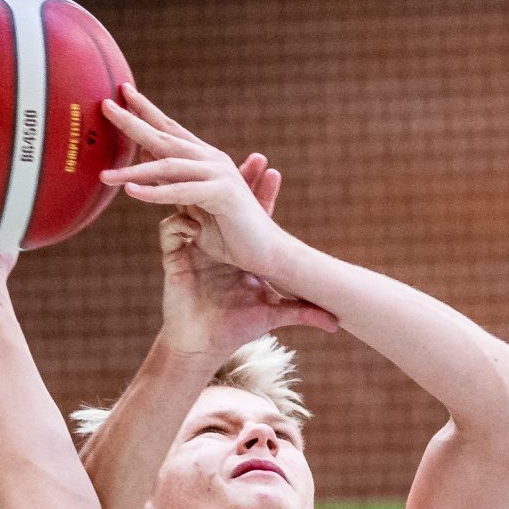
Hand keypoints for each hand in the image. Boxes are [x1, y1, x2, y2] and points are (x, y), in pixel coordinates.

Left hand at [100, 87, 298, 280]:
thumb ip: (173, 186)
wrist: (267, 252)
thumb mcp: (194, 207)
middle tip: (105, 105)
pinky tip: (132, 191)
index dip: (146, 111)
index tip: (122, 93)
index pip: (170, 129)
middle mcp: (211, 160)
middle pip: (165, 137)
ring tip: (104, 175)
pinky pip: (181, 192)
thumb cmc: (231, 235)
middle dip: (133, 121)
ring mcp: (218, 174)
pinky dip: (156, 193)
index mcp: (205, 159)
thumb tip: (146, 171)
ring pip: (168, 165)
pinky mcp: (222, 194)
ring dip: (133, 170)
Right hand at [157, 156, 336, 360]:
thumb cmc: (235, 331)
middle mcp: (215, 243)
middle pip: (223, 202)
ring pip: (194, 207)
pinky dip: (180, 221)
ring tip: (217, 170)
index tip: (274, 172)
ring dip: (202, 188)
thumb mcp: (273, 315)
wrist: (202, 348)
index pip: (252, 214)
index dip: (262, 194)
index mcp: (238, 251)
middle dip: (236, 180)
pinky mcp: (174, 258)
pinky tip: (192, 218)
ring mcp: (193, 248)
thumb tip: (337, 321)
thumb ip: (303, 313)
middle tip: (256, 159)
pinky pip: (171, 229)